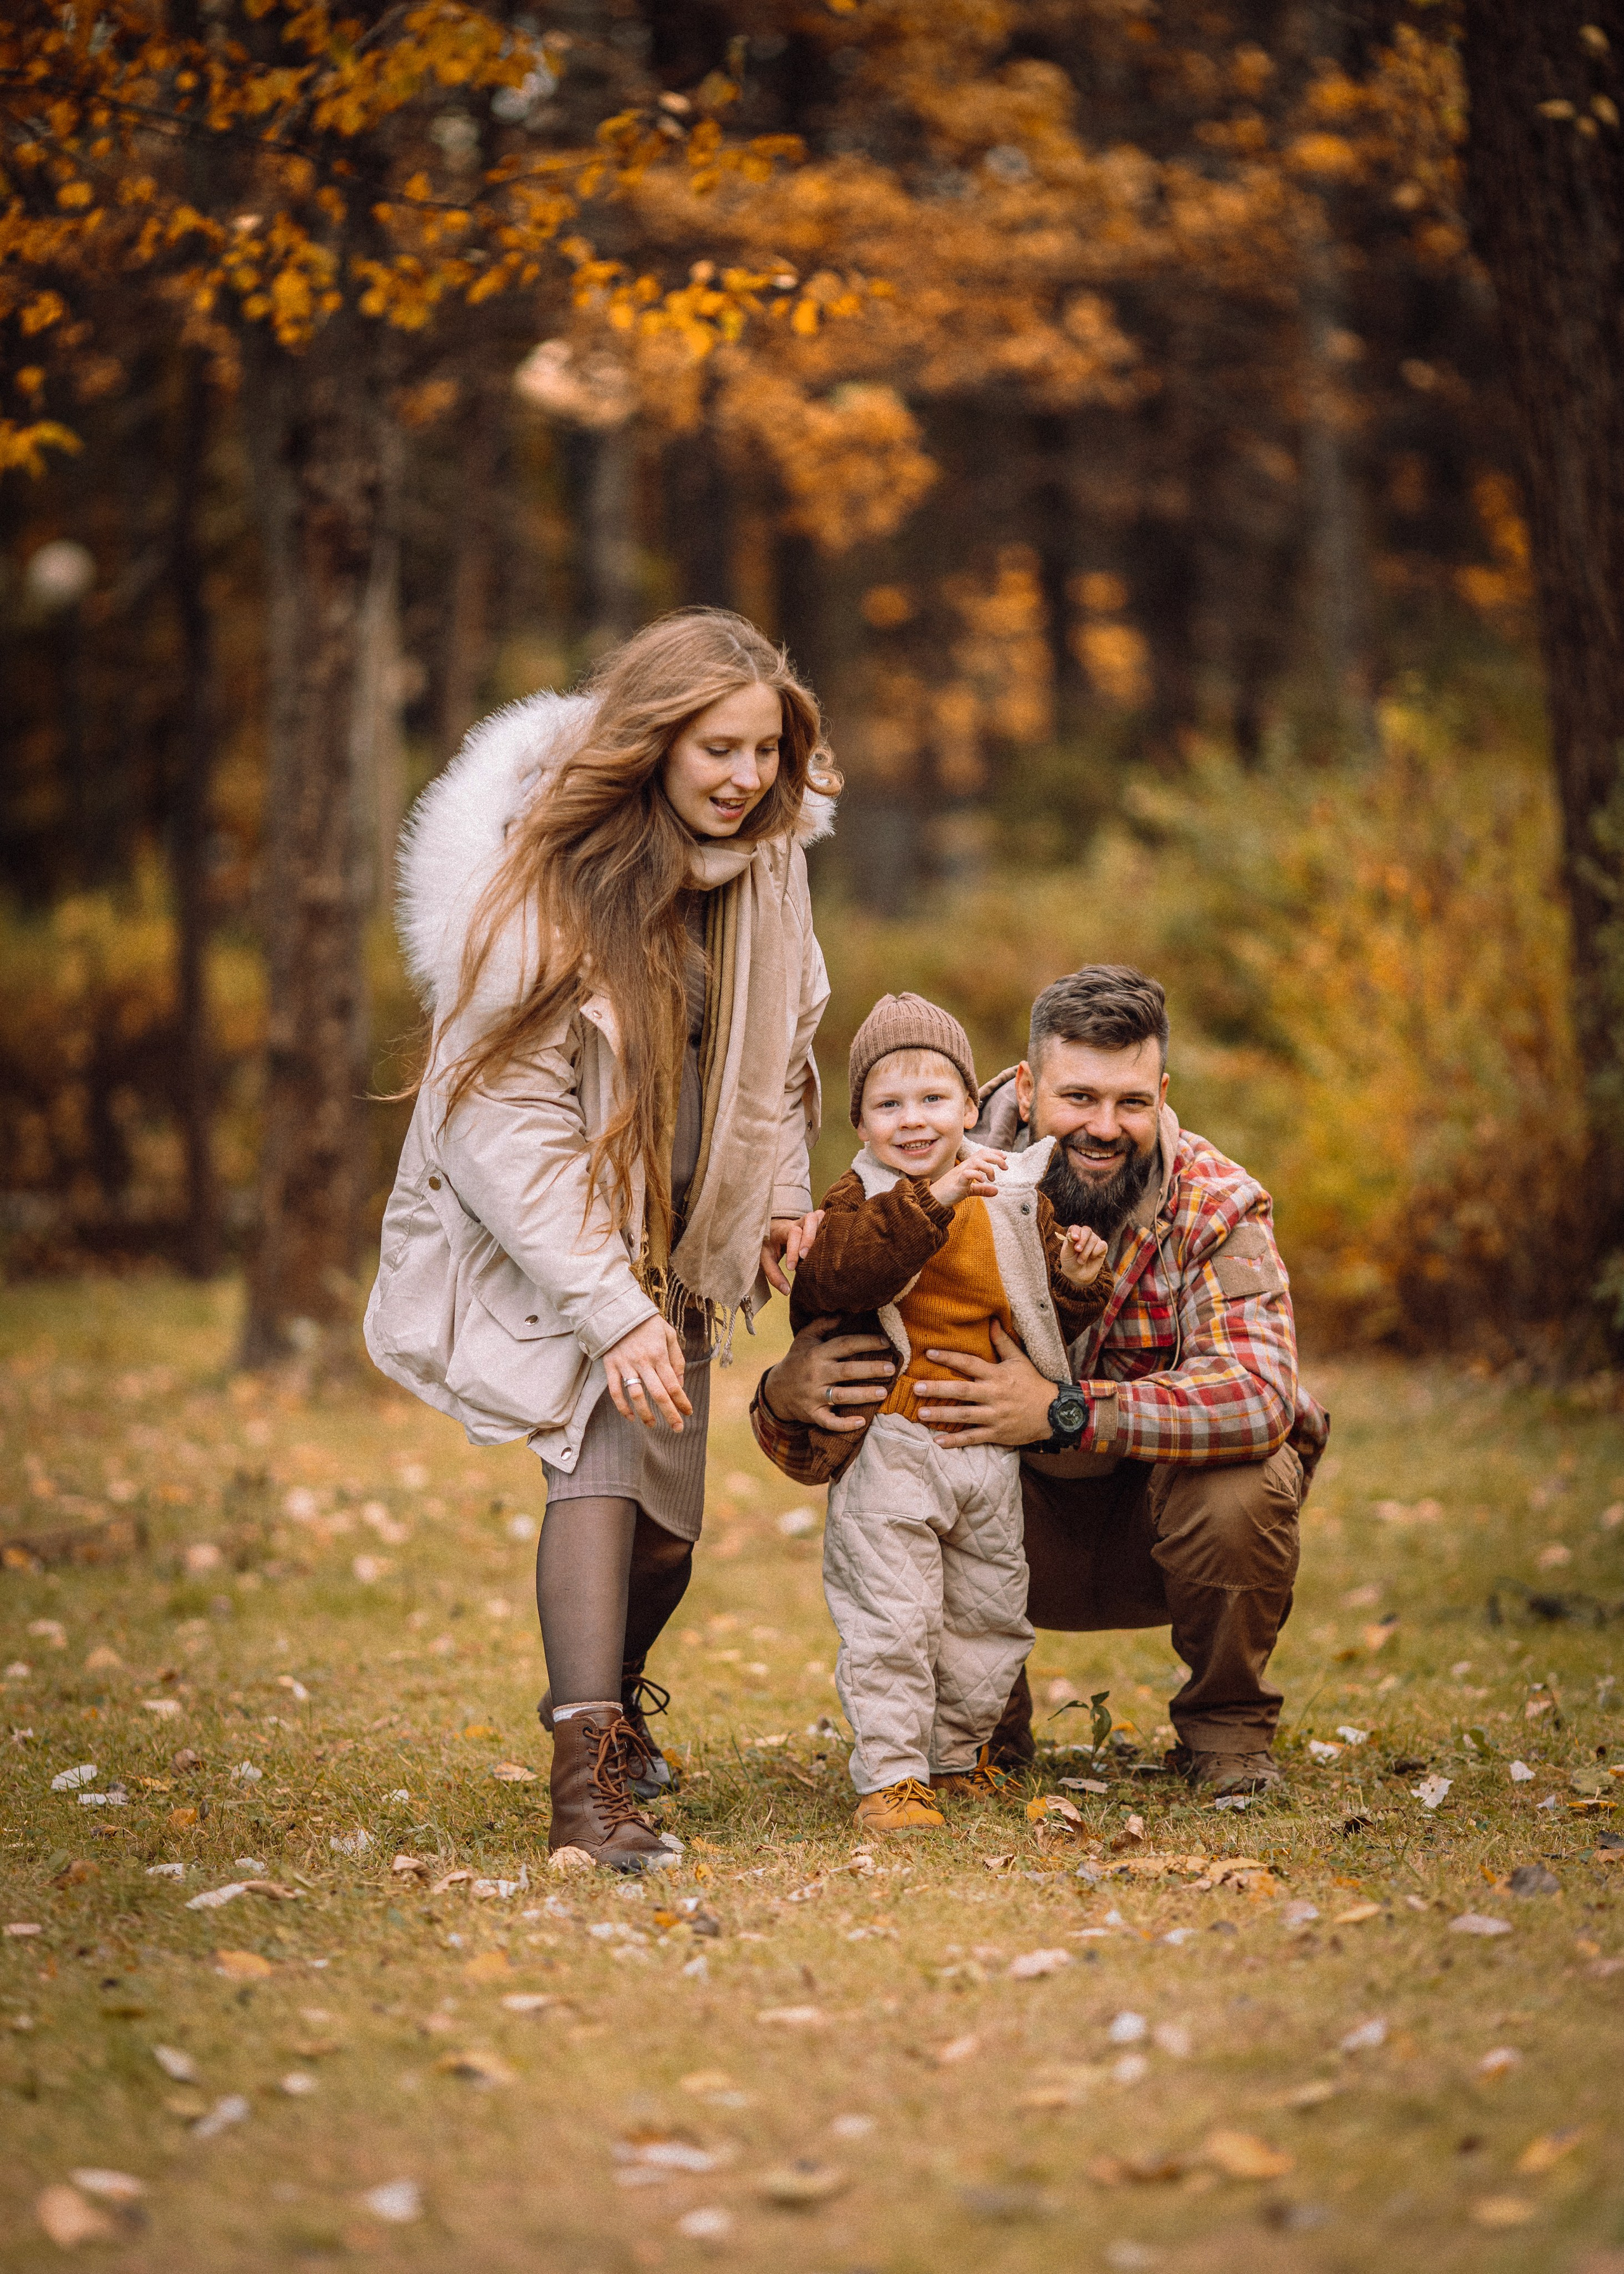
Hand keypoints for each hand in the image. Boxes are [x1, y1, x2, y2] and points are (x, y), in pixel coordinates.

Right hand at [604, 1315, 691, 1432]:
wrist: (618, 1309)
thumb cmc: (647, 1323)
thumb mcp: (669, 1334)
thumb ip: (676, 1358)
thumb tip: (680, 1383)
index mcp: (659, 1354)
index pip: (673, 1384)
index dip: (682, 1401)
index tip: (688, 1413)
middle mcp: (643, 1362)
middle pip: (658, 1394)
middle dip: (670, 1413)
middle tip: (677, 1428)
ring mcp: (625, 1365)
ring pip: (636, 1396)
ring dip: (646, 1414)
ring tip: (653, 1425)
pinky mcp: (610, 1366)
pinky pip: (615, 1391)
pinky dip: (622, 1406)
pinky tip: (630, 1417)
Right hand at [760, 1316, 893, 1434]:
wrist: (775, 1390)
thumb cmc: (796, 1361)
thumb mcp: (804, 1339)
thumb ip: (822, 1324)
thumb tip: (844, 1312)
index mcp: (817, 1354)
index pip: (845, 1345)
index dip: (866, 1342)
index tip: (885, 1342)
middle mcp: (816, 1374)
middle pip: (847, 1371)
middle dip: (871, 1369)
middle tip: (891, 1369)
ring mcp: (814, 1395)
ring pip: (842, 1396)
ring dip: (864, 1395)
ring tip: (884, 1393)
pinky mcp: (812, 1413)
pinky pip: (829, 1421)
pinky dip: (844, 1424)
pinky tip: (861, 1422)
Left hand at [761, 1211, 822, 1295]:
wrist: (771, 1227)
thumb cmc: (768, 1244)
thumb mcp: (765, 1259)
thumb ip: (774, 1274)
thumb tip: (787, 1291)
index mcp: (783, 1229)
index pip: (791, 1234)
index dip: (793, 1250)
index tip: (791, 1267)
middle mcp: (797, 1222)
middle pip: (809, 1219)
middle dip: (809, 1238)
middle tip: (804, 1256)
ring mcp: (807, 1220)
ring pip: (818, 1217)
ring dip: (822, 1231)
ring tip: (823, 1249)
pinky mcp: (815, 1223)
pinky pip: (825, 1220)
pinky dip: (830, 1227)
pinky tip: (834, 1238)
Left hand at [912, 1319, 1056, 1446]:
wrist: (1054, 1413)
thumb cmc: (1033, 1383)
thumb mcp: (1019, 1360)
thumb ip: (1002, 1342)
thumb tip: (992, 1320)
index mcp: (997, 1375)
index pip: (970, 1363)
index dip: (949, 1357)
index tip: (929, 1353)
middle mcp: (994, 1395)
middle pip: (962, 1391)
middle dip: (938, 1389)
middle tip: (916, 1388)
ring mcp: (994, 1416)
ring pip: (964, 1416)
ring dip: (942, 1415)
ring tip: (920, 1414)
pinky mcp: (996, 1433)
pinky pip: (973, 1437)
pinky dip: (956, 1441)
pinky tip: (937, 1441)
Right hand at [929, 1145, 1006, 1208]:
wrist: (935, 1199)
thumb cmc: (950, 1192)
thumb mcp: (969, 1190)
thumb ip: (982, 1189)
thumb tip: (996, 1191)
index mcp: (968, 1166)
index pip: (982, 1153)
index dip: (994, 1152)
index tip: (1004, 1157)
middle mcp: (965, 1166)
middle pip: (982, 1155)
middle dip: (996, 1158)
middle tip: (1005, 1167)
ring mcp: (960, 1173)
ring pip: (976, 1162)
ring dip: (988, 1168)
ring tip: (992, 1178)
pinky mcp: (957, 1182)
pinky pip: (967, 1174)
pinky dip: (977, 1175)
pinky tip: (983, 1181)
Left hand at [1059, 1222, 1108, 1285]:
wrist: (1078, 1275)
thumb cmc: (1070, 1262)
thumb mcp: (1066, 1254)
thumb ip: (1069, 1244)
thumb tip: (1072, 1235)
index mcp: (1074, 1235)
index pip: (1075, 1228)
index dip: (1075, 1232)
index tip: (1074, 1238)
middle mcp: (1085, 1235)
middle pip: (1087, 1230)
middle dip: (1082, 1240)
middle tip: (1078, 1250)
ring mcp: (1094, 1240)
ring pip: (1093, 1239)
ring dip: (1086, 1252)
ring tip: (1080, 1261)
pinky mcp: (1102, 1247)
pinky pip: (1102, 1245)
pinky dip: (1096, 1251)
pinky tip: (1092, 1257)